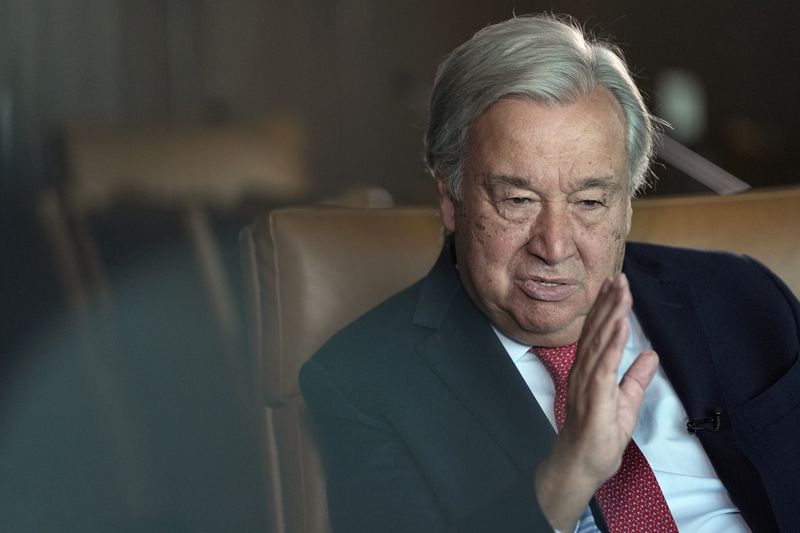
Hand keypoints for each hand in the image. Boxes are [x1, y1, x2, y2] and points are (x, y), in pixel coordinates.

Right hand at [535, 273, 659, 530]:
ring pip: (600, 340)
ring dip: (611, 314)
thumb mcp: (626, 402)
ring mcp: (587, 381)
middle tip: (618, 276)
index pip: (599, 333)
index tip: (616, 286)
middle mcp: (583, 370)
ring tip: (620, 291)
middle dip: (609, 302)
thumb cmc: (599, 436)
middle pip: (597, 330)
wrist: (583, 463)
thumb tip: (651, 355)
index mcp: (589, 370)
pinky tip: (619, 324)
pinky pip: (604, 364)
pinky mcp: (594, 395)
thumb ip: (636, 378)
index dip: (607, 308)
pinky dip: (612, 342)